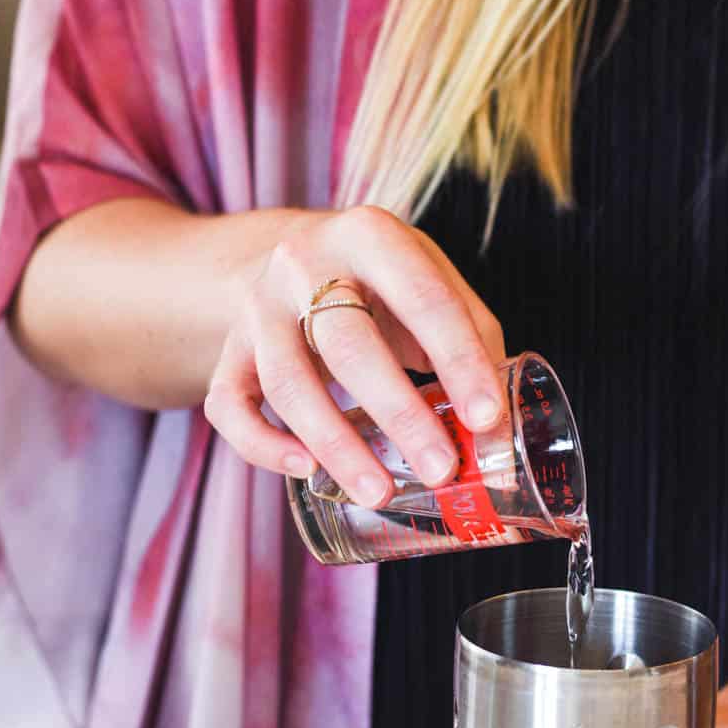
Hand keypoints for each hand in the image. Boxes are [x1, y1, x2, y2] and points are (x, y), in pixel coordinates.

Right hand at [204, 207, 505, 503]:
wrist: (289, 258)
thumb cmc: (378, 281)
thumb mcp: (429, 280)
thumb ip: (471, 338)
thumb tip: (500, 426)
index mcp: (371, 235)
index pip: (424, 300)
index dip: (459, 362)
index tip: (486, 420)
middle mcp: (305, 263)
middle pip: (349, 344)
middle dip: (400, 414)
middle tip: (441, 470)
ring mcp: (257, 308)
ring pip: (288, 382)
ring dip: (337, 445)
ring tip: (380, 492)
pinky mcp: (227, 350)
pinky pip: (229, 405)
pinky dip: (263, 445)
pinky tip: (307, 472)